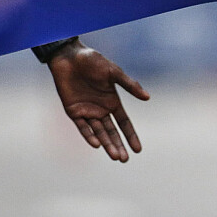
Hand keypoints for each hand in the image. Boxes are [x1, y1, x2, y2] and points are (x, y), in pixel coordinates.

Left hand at [46, 43, 149, 161]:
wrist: (69, 56)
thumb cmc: (93, 61)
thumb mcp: (113, 72)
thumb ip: (129, 85)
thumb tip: (147, 97)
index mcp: (112, 101)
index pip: (124, 123)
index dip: (131, 136)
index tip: (138, 150)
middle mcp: (100, 109)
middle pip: (112, 132)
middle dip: (118, 146)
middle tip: (124, 159)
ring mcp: (87, 111)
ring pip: (98, 133)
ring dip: (106, 144)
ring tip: (114, 156)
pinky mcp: (73, 111)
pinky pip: (82, 127)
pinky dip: (89, 136)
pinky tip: (96, 144)